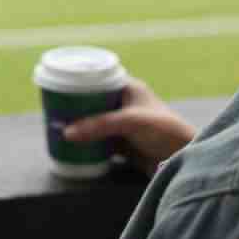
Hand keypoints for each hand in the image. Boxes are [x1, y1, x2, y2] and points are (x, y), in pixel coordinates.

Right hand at [63, 77, 195, 173]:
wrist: (186, 160)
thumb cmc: (165, 131)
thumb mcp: (130, 122)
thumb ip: (99, 126)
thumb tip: (66, 132)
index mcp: (129, 89)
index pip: (99, 79)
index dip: (79, 81)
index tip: (58, 86)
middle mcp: (125, 105)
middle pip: (93, 102)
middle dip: (74, 107)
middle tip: (52, 110)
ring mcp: (124, 126)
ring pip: (95, 123)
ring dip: (79, 126)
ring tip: (56, 127)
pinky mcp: (125, 145)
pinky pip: (100, 142)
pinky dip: (87, 144)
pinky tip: (72, 146)